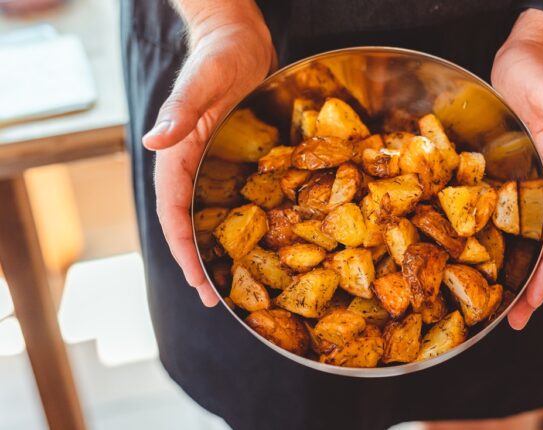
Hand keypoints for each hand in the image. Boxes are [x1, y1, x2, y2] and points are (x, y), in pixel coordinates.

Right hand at [142, 3, 274, 306]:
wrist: (240, 38)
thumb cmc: (221, 53)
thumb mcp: (205, 79)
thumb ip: (181, 109)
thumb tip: (154, 141)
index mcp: (177, 153)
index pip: (173, 212)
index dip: (182, 249)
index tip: (198, 281)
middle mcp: (190, 164)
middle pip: (187, 223)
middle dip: (198, 262)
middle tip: (214, 300)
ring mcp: (210, 163)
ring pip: (207, 215)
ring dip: (215, 249)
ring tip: (230, 284)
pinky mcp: (231, 159)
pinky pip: (229, 198)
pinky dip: (236, 224)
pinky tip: (255, 242)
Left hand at [491, 10, 542, 329]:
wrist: (532, 53)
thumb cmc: (542, 69)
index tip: (535, 298)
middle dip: (538, 284)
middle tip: (515, 321)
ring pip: (540, 236)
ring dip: (526, 272)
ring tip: (507, 308)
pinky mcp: (525, 174)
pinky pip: (522, 216)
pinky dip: (513, 243)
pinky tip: (496, 261)